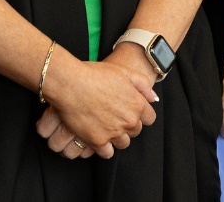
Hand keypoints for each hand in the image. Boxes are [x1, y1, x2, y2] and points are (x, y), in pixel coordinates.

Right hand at [35, 49, 157, 156]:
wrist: (70, 83)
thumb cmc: (94, 74)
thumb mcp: (123, 71)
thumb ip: (142, 84)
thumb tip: (153, 98)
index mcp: (137, 104)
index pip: (149, 118)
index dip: (141, 114)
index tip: (130, 111)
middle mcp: (128, 121)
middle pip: (136, 131)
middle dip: (128, 125)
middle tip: (115, 116)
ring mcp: (114, 132)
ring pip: (123, 143)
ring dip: (117, 137)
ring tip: (107, 127)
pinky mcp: (98, 141)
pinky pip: (107, 153)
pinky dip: (104, 148)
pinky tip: (99, 139)